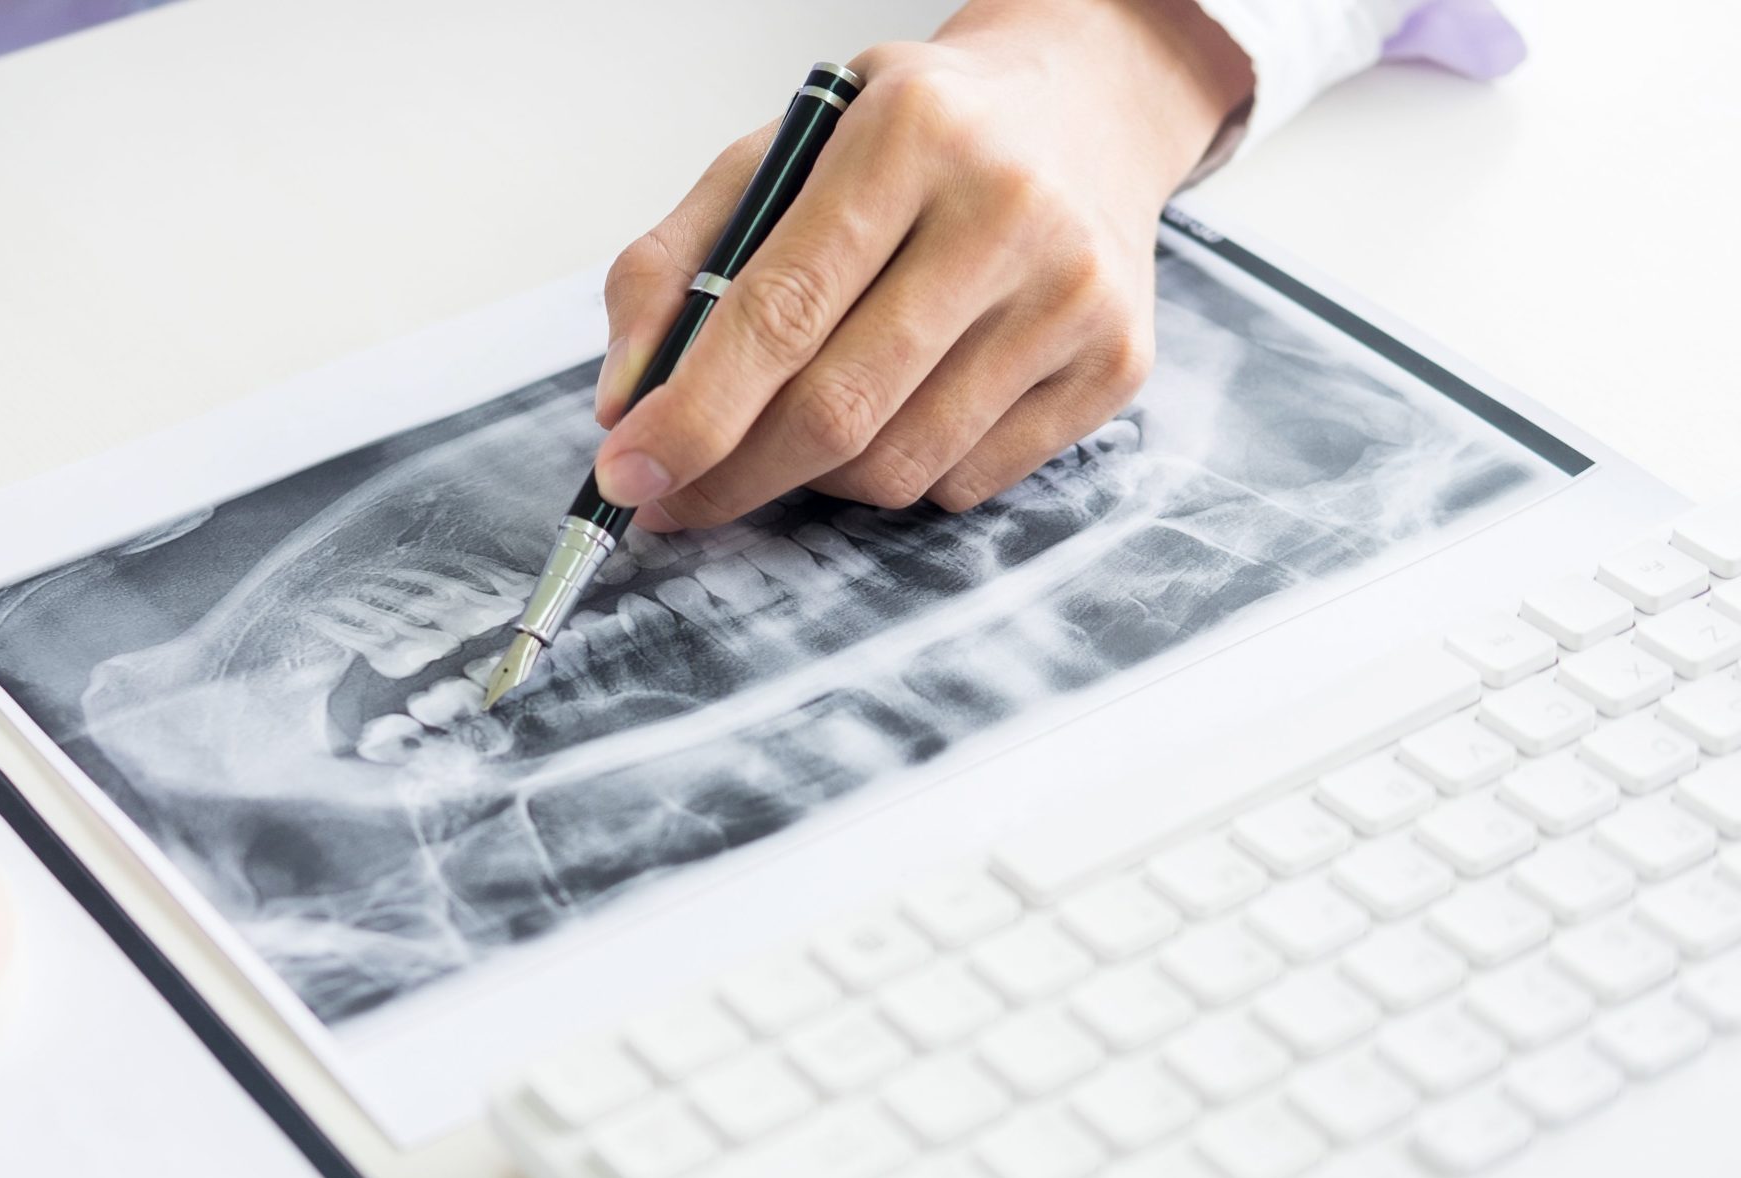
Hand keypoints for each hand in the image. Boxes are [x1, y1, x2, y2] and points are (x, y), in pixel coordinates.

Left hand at [590, 0, 1251, 529]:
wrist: (1084, 113)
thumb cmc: (913, 141)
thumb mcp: (778, 153)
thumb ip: (675, 265)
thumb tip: (624, 405)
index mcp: (911, 133)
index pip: (781, 311)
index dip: (693, 413)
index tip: (627, 473)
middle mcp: (1008, 210)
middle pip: (838, 410)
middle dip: (733, 476)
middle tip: (676, 500)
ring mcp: (1074, 295)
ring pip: (898, 465)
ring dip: (814, 479)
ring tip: (793, 432)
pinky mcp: (1115, 365)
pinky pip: (964, 480)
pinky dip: (898, 474)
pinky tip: (895, 410)